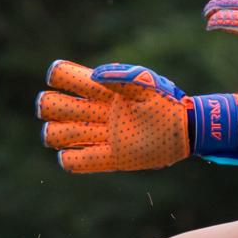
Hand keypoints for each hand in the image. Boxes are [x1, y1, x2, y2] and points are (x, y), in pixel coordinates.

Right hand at [35, 61, 237, 172]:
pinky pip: (80, 162)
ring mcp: (102, 135)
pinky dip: (70, 160)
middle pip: (54, 106)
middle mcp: (97, 112)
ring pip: (59, 134)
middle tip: (60, 110)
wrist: (187, 129)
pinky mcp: (112, 158)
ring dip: (56, 134)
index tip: (59, 78)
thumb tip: (95, 76)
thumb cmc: (167, 101)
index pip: (66, 76)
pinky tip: (72, 155)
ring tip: (69, 133)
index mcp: (102, 88)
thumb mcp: (147, 84)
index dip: (57, 75)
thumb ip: (122, 77)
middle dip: (50, 107)